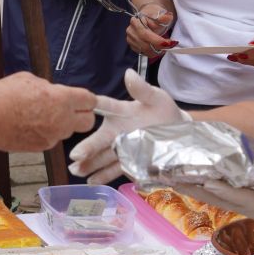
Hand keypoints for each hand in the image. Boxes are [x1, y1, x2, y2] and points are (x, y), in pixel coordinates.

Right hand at [0, 72, 95, 154]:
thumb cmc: (4, 96)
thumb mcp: (28, 79)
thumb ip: (47, 87)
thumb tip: (52, 92)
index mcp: (62, 99)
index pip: (90, 100)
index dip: (88, 99)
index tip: (84, 99)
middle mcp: (63, 120)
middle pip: (88, 122)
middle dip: (83, 116)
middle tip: (70, 109)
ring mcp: (53, 136)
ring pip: (68, 131)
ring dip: (62, 124)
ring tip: (41, 115)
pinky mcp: (42, 147)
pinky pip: (52, 138)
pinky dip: (46, 132)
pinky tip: (30, 125)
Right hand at [69, 69, 188, 183]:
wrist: (179, 134)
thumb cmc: (163, 111)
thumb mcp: (156, 98)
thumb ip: (142, 89)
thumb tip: (129, 73)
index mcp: (120, 113)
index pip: (105, 108)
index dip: (94, 108)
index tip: (82, 110)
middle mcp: (116, 132)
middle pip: (99, 140)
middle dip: (87, 148)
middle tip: (74, 156)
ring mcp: (121, 148)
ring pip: (102, 157)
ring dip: (90, 164)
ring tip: (76, 171)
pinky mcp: (129, 162)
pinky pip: (114, 169)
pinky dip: (103, 176)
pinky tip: (90, 181)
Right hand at [125, 4, 175, 55]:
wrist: (149, 17)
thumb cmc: (153, 15)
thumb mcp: (160, 13)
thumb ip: (164, 16)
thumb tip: (167, 17)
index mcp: (135, 21)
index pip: (145, 34)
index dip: (157, 40)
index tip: (169, 42)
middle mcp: (131, 31)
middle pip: (145, 44)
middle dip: (159, 46)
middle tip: (170, 45)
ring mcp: (131, 39)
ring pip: (145, 50)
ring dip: (157, 50)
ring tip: (166, 46)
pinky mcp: (134, 46)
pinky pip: (144, 53)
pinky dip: (153, 52)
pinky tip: (160, 48)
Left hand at [163, 174, 253, 234]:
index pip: (237, 196)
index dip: (221, 189)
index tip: (206, 181)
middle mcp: (244, 204)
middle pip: (216, 196)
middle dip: (195, 187)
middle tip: (172, 176)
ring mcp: (240, 201)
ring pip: (212, 194)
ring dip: (192, 186)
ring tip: (170, 176)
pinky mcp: (240, 198)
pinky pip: (217, 191)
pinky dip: (201, 184)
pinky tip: (187, 177)